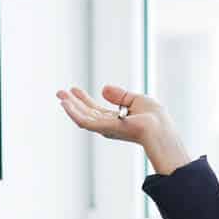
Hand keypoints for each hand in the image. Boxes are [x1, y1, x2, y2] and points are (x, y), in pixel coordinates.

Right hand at [54, 84, 193, 176]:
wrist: (159, 128)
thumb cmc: (154, 118)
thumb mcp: (136, 100)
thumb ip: (120, 95)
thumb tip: (102, 89)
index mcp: (115, 120)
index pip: (95, 109)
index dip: (83, 99)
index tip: (74, 89)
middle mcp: (107, 126)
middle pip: (85, 113)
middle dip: (72, 103)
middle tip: (60, 92)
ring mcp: (104, 128)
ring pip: (81, 117)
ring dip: (69, 106)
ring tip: (60, 95)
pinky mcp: (103, 128)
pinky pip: (84, 121)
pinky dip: (73, 112)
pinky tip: (65, 103)